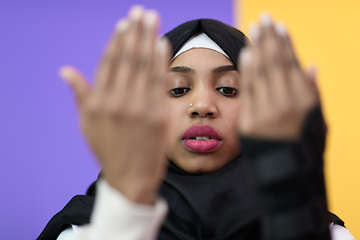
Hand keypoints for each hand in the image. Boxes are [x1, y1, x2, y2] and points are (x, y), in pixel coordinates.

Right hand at [59, 6, 170, 203]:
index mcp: (98, 102)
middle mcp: (118, 102)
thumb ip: (80, 94)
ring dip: (149, 38)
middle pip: (127, 58)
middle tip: (140, 11)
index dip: (117, 40)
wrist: (131, 176)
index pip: (109, 62)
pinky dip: (161, 60)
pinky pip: (160, 81)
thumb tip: (65, 70)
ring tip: (152, 18)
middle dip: (135, 31)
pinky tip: (162, 43)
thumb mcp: (87, 124)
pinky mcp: (159, 114)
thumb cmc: (108, 149)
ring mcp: (140, 108)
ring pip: (144, 65)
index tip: (124, 23)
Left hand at [238, 14, 319, 139]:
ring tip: (254, 29)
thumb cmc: (303, 146)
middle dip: (268, 38)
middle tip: (263, 18)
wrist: (286, 175)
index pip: (292, 64)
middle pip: (275, 63)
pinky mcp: (249, 122)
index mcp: (306, 101)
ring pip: (261, 73)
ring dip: (257, 48)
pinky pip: (248, 91)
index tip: (279, 26)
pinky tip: (245, 53)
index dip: (285, 43)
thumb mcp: (318, 120)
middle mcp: (287, 104)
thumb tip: (311, 65)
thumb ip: (313, 92)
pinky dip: (247, 71)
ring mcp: (267, 113)